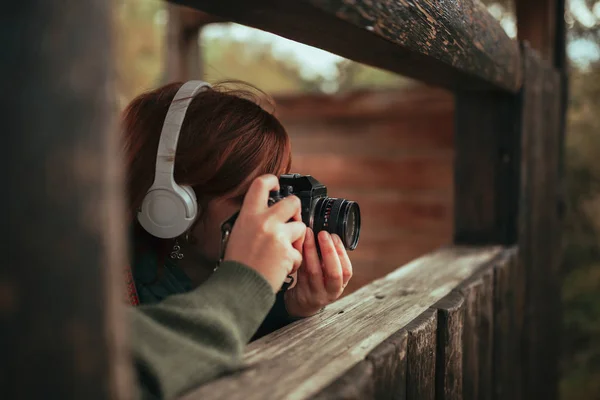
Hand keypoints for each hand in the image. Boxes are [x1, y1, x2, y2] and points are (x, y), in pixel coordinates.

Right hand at [224, 174, 305, 291]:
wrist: (239, 286)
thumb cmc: (237, 263)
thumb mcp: (239, 232)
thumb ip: (254, 220)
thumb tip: (268, 212)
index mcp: (249, 215)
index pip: (261, 184)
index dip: (272, 180)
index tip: (277, 185)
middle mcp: (264, 221)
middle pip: (293, 202)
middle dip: (296, 212)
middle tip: (291, 221)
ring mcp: (277, 236)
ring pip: (300, 229)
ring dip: (296, 241)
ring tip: (282, 252)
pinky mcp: (288, 252)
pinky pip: (299, 252)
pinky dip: (293, 262)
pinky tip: (280, 267)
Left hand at [284, 228, 352, 316]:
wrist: (302, 303)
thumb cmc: (317, 282)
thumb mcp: (328, 275)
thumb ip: (330, 259)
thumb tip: (328, 232)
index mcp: (340, 285)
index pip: (346, 271)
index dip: (341, 253)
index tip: (335, 236)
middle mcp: (330, 291)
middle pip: (333, 272)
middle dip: (329, 250)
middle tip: (323, 233)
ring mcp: (315, 293)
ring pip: (314, 271)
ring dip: (311, 249)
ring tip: (309, 233)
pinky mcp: (301, 291)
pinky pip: (301, 271)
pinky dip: (300, 256)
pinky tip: (299, 243)